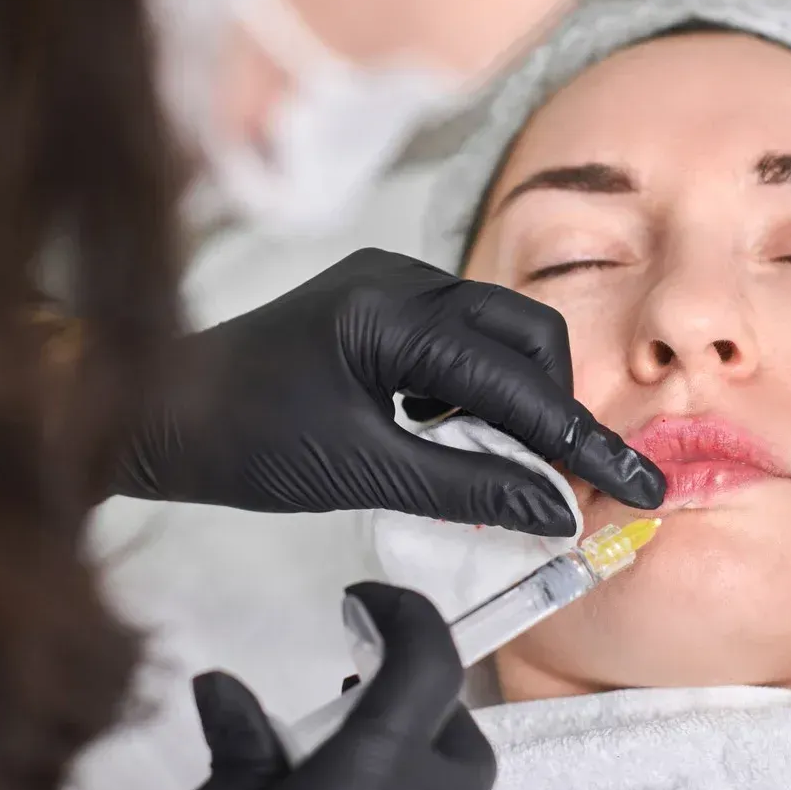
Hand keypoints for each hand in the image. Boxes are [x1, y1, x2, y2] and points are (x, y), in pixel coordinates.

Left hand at [116, 248, 663, 534]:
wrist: (153, 414)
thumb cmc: (239, 440)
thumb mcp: (361, 471)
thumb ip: (467, 484)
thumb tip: (555, 511)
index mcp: (395, 310)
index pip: (518, 379)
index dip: (581, 440)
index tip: (637, 483)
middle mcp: (400, 278)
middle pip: (524, 333)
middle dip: (552, 407)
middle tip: (554, 481)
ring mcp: (387, 286)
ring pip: (495, 335)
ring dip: (514, 399)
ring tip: (502, 466)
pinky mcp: (375, 307)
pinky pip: (455, 341)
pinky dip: (473, 390)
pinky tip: (451, 435)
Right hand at [120, 583, 491, 789]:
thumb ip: (233, 755)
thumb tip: (226, 694)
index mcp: (369, 785)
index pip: (429, 664)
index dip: (404, 615)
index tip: (360, 605)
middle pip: (462, 747)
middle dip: (417, 712)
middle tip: (347, 708)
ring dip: (418, 783)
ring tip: (342, 785)